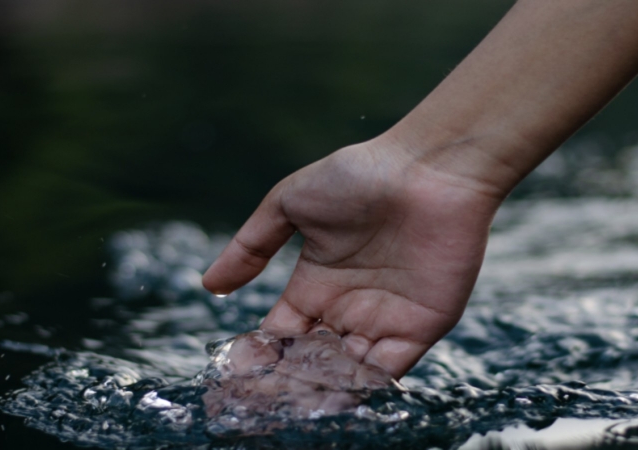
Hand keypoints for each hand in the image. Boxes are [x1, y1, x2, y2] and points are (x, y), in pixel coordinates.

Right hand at [202, 137, 502, 377]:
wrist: (429, 169)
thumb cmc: (361, 174)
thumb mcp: (290, 202)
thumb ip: (251, 245)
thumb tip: (209, 284)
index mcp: (316, 284)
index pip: (282, 335)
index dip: (262, 357)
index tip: (238, 374)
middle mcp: (348, 309)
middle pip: (312, 362)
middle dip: (288, 383)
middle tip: (263, 400)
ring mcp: (385, 320)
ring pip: (349, 373)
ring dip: (323, 389)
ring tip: (296, 401)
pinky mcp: (421, 327)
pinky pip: (389, 370)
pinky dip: (364, 386)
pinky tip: (337, 392)